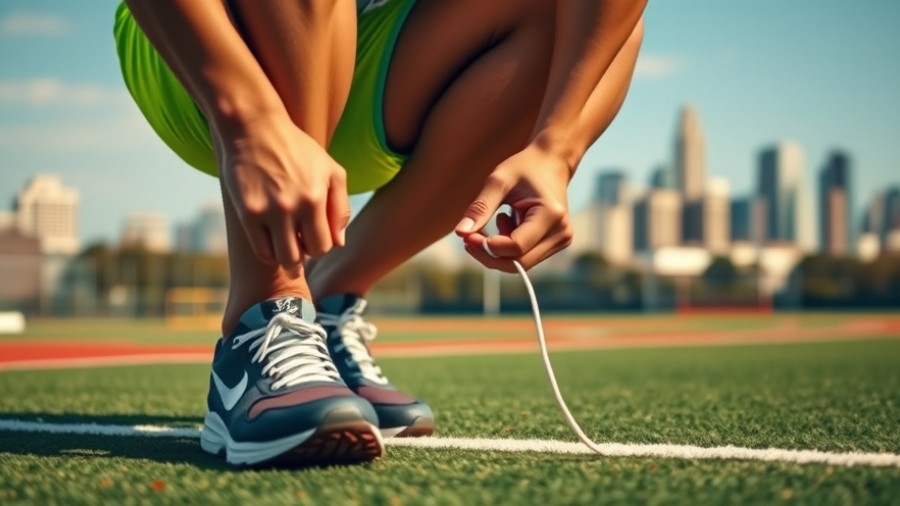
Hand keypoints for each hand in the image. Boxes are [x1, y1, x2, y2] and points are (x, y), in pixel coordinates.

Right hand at [217, 112, 349, 268]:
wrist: (254, 127)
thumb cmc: (297, 149)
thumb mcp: (330, 170)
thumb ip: (340, 208)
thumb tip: (339, 243)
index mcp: (316, 198)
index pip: (325, 246)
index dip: (320, 245)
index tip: (312, 234)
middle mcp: (293, 207)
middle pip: (302, 257)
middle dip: (304, 253)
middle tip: (299, 240)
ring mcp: (267, 211)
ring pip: (282, 258)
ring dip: (286, 257)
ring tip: (286, 242)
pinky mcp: (246, 212)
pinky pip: (260, 250)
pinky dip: (268, 251)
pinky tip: (270, 237)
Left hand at [454, 144, 573, 272]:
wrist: (550, 162)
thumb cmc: (524, 168)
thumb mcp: (499, 181)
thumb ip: (480, 208)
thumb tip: (460, 233)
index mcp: (551, 214)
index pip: (516, 246)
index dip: (488, 247)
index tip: (467, 237)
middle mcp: (561, 232)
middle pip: (519, 262)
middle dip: (489, 255)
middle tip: (469, 238)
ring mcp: (561, 240)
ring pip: (521, 264)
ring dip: (499, 250)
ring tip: (500, 218)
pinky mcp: (556, 244)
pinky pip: (525, 258)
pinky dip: (508, 248)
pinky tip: (509, 223)